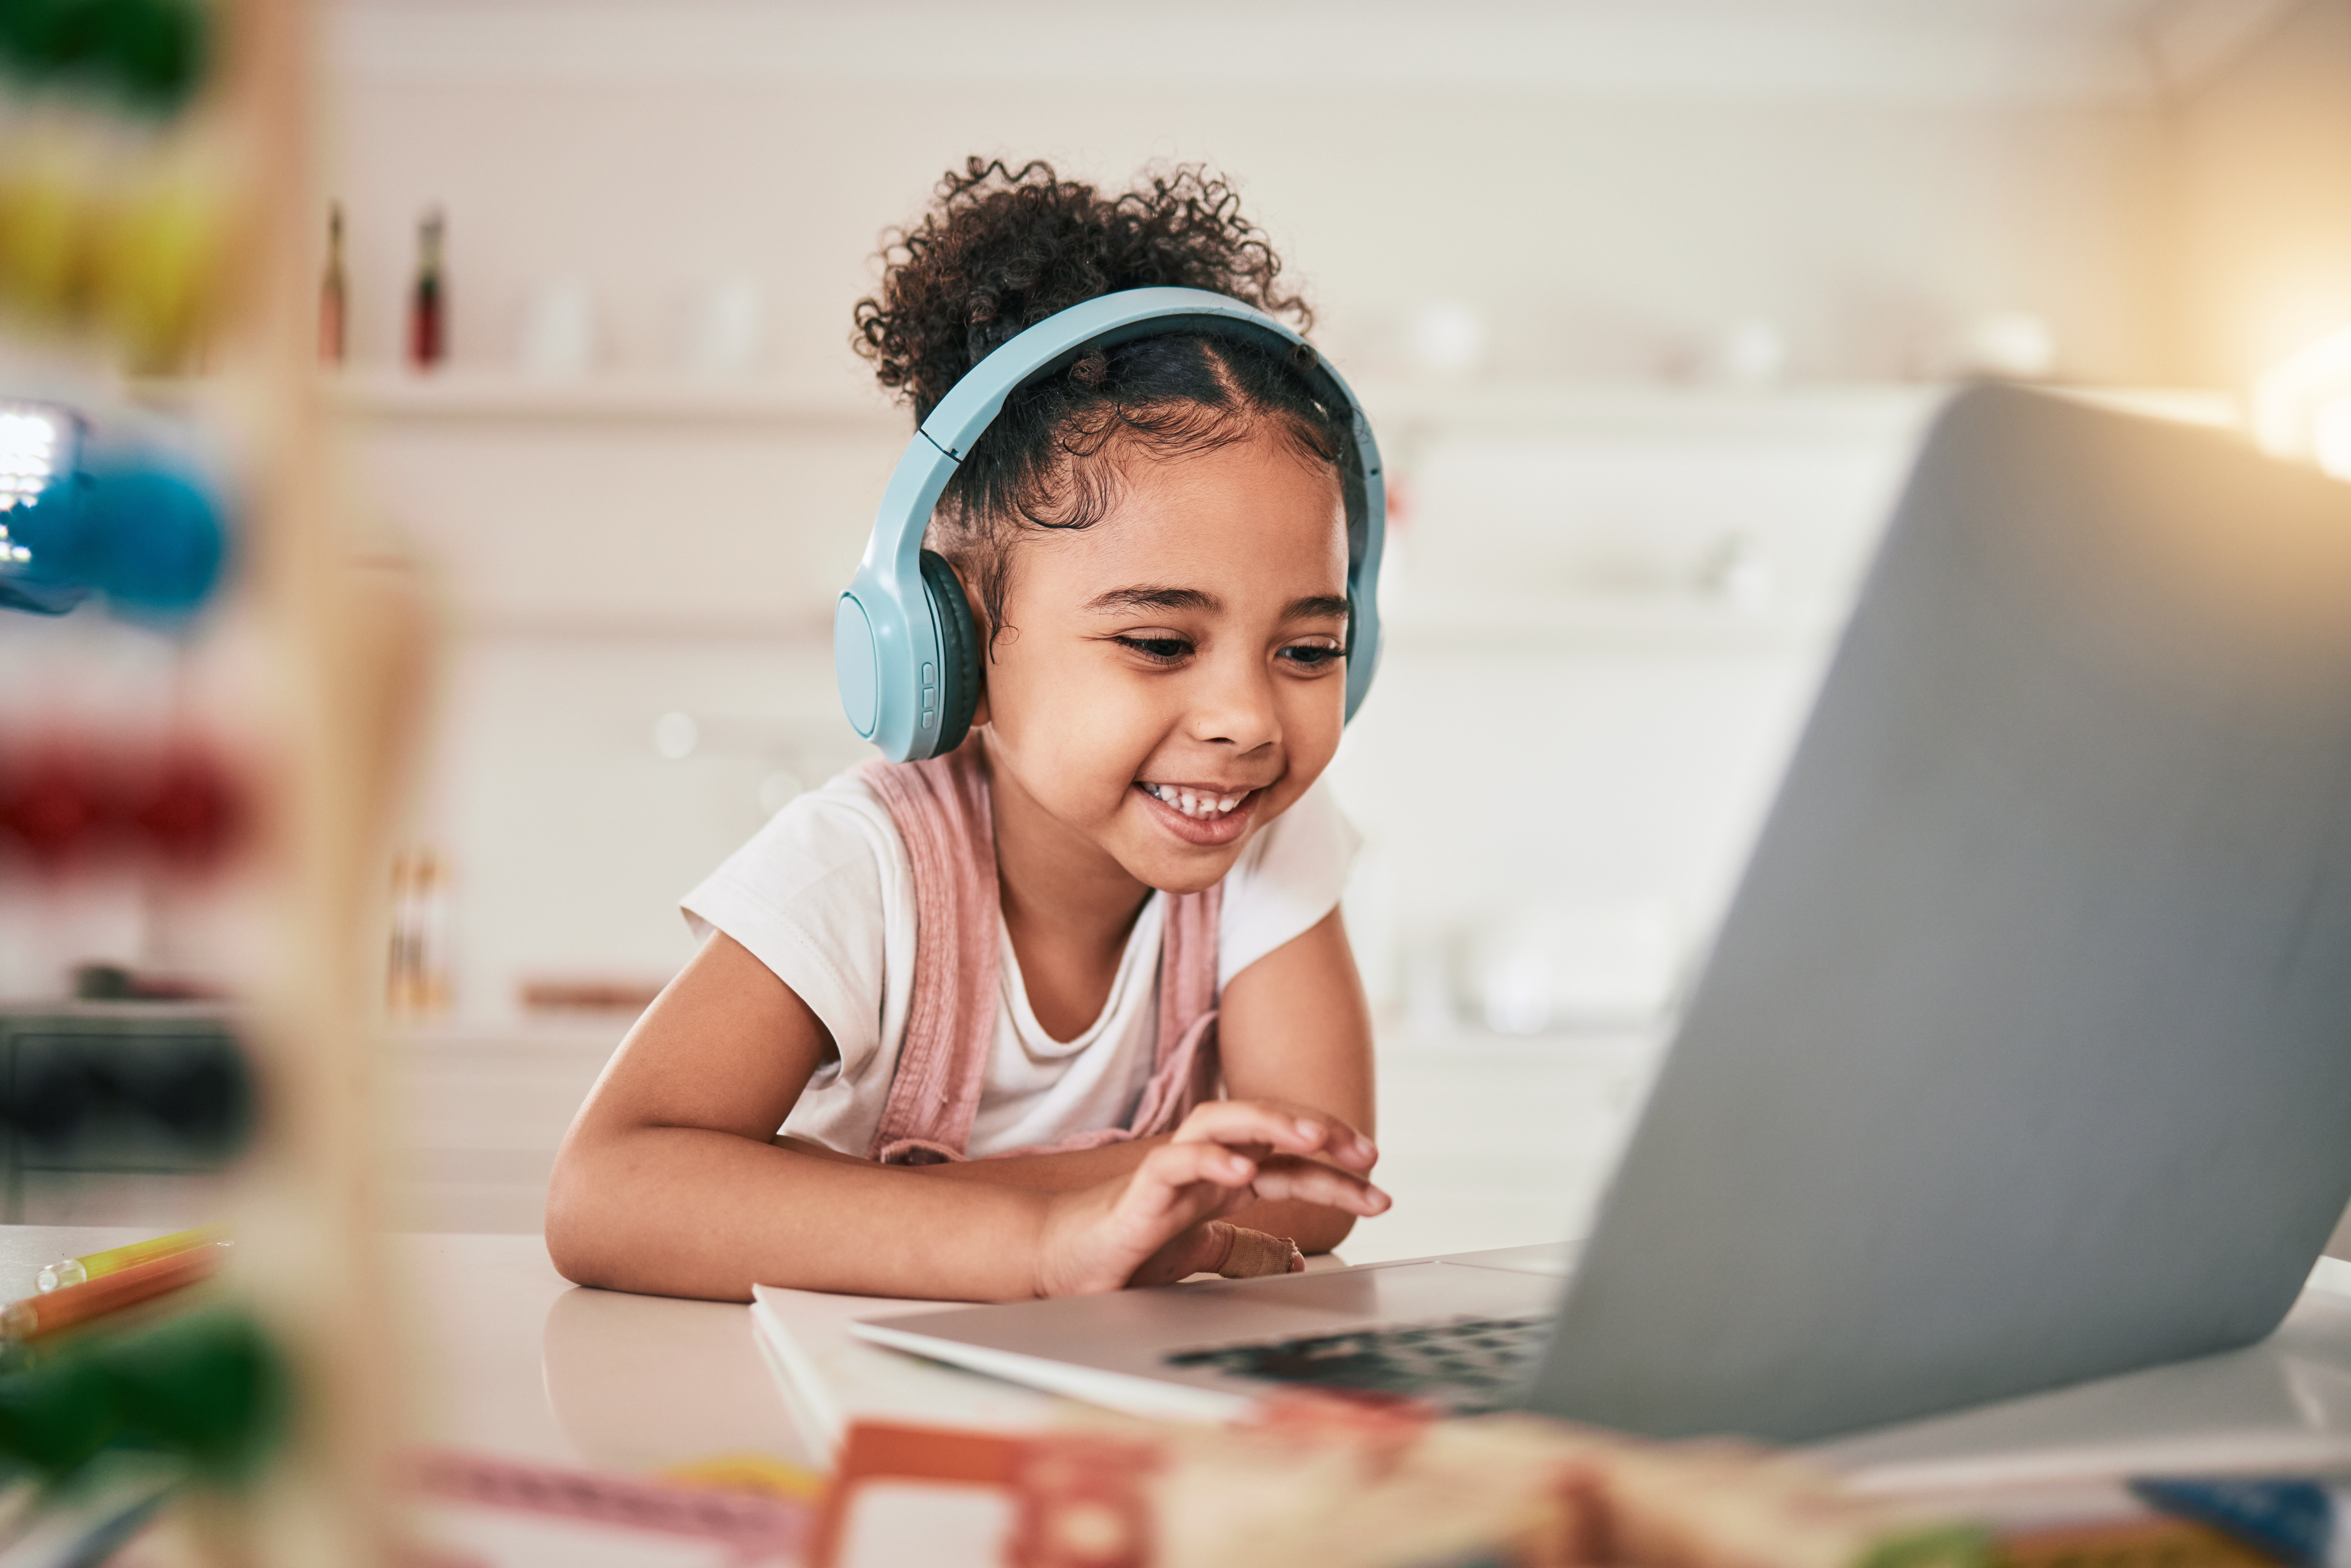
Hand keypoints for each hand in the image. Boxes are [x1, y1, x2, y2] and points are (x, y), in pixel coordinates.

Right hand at [1031, 1101, 1387, 1296]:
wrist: (1063, 1263)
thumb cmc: (1128, 1250)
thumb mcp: (1202, 1253)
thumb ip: (1244, 1251)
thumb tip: (1291, 1258)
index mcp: (1223, 1178)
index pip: (1289, 1163)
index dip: (1336, 1172)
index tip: (1380, 1193)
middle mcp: (1203, 1163)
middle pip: (1267, 1127)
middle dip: (1319, 1132)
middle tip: (1366, 1154)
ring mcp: (1172, 1169)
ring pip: (1223, 1121)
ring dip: (1271, 1123)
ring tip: (1314, 1138)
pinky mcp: (1140, 1189)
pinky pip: (1177, 1162)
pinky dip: (1211, 1160)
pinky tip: (1242, 1171)